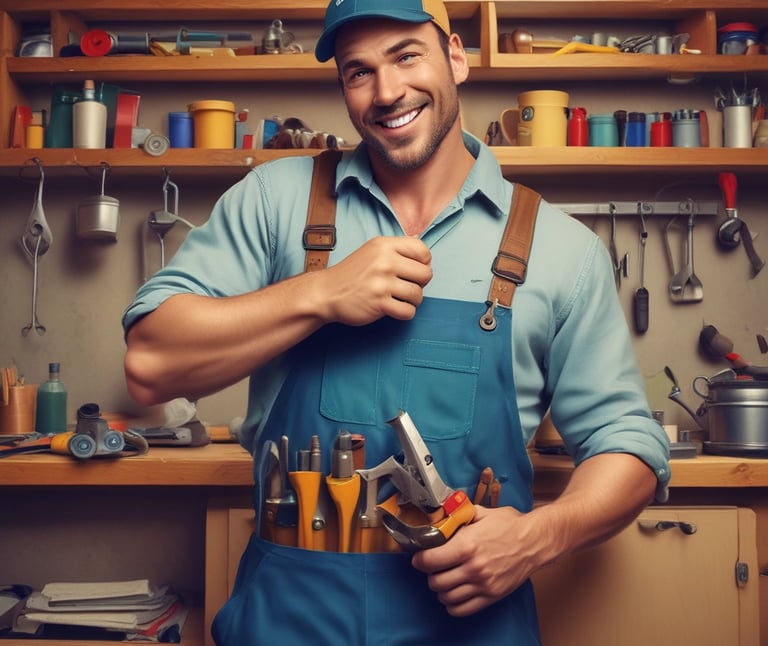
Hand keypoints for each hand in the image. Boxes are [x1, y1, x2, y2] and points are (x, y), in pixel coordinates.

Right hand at [320, 236, 431, 325]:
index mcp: (385, 245)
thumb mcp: (372, 250)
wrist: (327, 292)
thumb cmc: (352, 273)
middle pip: (426, 274)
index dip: (424, 263)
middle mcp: (385, 261)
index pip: (423, 250)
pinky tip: (395, 308)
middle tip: (406, 286)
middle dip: (420, 283)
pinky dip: (405, 313)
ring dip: (412, 300)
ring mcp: (381, 283)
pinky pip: (408, 311)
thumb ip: (396, 247)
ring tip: (399, 298)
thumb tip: (421, 241)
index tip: (412, 270)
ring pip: (418, 294)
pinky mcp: (379, 303)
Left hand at [410, 505, 536, 616]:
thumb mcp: (482, 513)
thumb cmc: (510, 525)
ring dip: (441, 589)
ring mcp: (483, 584)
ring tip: (444, 580)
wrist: (535, 541)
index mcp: (467, 545)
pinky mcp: (492, 595)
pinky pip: (463, 609)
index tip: (419, 558)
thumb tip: (441, 515)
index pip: (429, 560)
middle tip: (433, 568)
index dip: (419, 560)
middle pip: (435, 582)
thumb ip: (459, 516)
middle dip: (429, 574)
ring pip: (446, 597)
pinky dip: (453, 605)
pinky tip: (454, 594)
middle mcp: (473, 567)